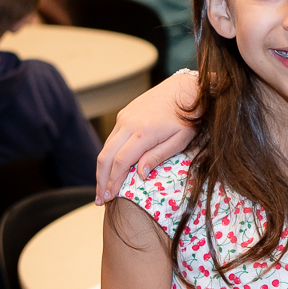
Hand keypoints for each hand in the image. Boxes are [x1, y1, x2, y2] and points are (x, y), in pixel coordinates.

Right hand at [96, 72, 202, 202]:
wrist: (185, 89)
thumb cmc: (188, 118)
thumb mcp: (180, 140)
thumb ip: (158, 157)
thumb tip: (139, 175)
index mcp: (143, 133)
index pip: (120, 162)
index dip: (112, 182)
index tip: (109, 198)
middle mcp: (128, 124)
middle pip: (105, 155)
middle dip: (100, 179)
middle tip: (99, 199)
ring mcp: (124, 117)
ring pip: (106, 146)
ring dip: (102, 169)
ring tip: (103, 188)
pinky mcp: (124, 114)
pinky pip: (112, 138)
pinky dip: (108, 155)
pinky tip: (111, 168)